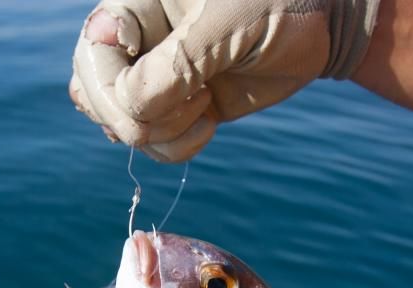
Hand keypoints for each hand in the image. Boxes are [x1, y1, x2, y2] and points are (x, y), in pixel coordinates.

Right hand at [70, 0, 379, 161]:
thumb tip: (129, 106)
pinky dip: (173, 148)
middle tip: (196, 102)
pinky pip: (147, 143)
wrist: (319, 27)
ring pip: (116, 124)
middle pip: (92, 93)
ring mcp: (149, 77)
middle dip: (137, 117)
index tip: (176, 80)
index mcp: (135, 3)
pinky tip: (208, 124)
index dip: (115, 83)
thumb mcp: (229, 23)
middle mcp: (133, 39)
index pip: (94, 50)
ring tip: (206, 108)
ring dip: (158, 135)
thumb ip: (178, 63)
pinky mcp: (172, 108)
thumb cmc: (279, 3)